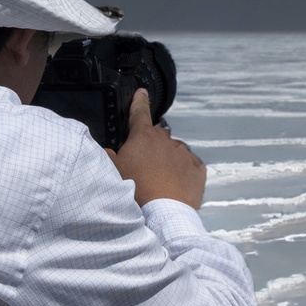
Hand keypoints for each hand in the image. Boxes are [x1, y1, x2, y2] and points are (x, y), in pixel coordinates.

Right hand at [107, 89, 205, 208]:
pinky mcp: (197, 169)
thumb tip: (107, 151)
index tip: (142, 93)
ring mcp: (184, 154)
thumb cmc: (136, 190)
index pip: (139, 112)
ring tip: (158, 181)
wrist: (164, 212)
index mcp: (143, 136)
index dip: (139, 101)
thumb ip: (108, 155)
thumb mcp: (113, 171)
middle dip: (150, 147)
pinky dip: (183, 172)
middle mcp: (166, 140)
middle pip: (157, 136)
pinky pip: (190, 165)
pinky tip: (175, 185)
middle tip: (143, 167)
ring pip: (174, 151)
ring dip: (167, 161)